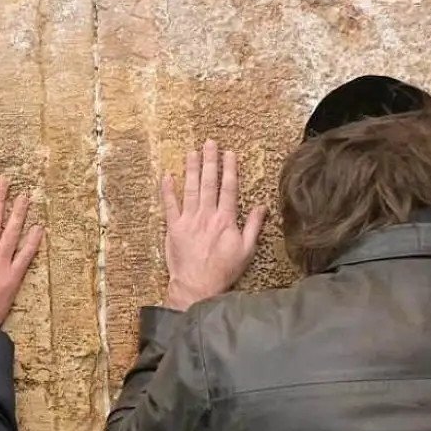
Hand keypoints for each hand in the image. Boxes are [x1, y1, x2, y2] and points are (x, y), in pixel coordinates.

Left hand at [162, 140, 267, 309]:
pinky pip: (170, 205)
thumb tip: (262, 207)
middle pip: (209, 183)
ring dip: (192, 169)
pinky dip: (168, 190)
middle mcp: (207, 216)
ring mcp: (189, 221)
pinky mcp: (174, 228)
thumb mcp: (246, 250)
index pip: (229, 188)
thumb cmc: (223, 271)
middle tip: (209, 143)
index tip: (229, 154)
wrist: (197, 286)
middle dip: (210, 161)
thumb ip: (254, 226)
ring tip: (192, 152)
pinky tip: (168, 176)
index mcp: (226, 220)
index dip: (229, 169)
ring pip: (190, 189)